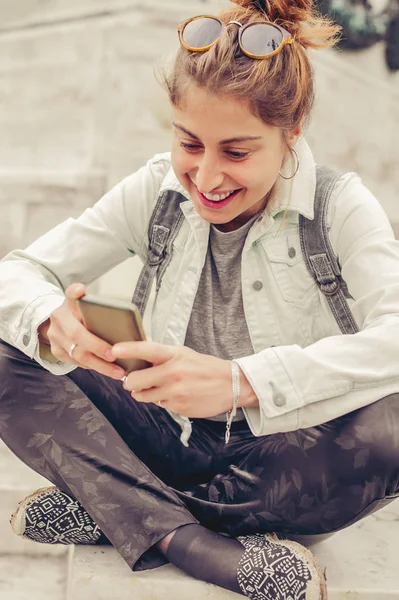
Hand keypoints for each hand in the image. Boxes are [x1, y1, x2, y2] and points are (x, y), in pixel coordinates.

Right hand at [43, 283, 125, 379]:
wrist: (59, 325)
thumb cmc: (81, 316)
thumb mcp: (87, 307)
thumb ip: (98, 308)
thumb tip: (124, 319)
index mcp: (68, 303)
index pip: (70, 293)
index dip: (75, 292)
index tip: (81, 290)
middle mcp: (58, 318)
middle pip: (77, 334)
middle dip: (97, 347)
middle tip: (114, 355)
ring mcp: (54, 336)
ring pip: (77, 354)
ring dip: (100, 365)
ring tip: (118, 371)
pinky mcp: (56, 351)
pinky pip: (76, 362)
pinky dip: (93, 367)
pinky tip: (108, 370)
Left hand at [111, 341, 257, 416]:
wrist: (231, 384)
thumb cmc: (205, 367)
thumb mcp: (184, 354)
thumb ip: (162, 356)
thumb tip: (137, 360)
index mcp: (174, 355)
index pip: (145, 350)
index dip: (127, 349)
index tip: (112, 349)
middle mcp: (172, 374)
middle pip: (134, 381)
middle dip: (130, 382)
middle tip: (134, 380)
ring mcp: (175, 392)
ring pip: (143, 396)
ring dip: (144, 393)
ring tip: (157, 387)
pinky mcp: (178, 407)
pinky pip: (159, 405)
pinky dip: (162, 400)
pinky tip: (175, 395)